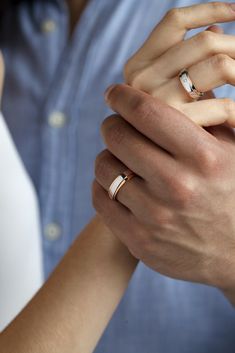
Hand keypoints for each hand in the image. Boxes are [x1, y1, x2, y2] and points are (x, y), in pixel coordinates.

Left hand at [93, 84, 234, 303]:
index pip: (146, 112)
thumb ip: (205, 117)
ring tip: (120, 157)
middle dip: (112, 124)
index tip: (114, 93)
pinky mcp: (140, 241)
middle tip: (117, 125)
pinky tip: (116, 181)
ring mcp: (155, 217)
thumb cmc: (234, 193)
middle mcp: (177, 186)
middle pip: (118, 137)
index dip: (122, 96)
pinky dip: (102, 185)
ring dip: (107, 155)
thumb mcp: (233, 150)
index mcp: (203, 157)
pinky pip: (101, 200)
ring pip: (104, 168)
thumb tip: (170, 85)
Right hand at [124, 1, 234, 126]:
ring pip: (218, 64)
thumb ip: (188, 61)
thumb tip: (219, 25)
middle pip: (204, 42)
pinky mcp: (177, 124)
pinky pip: (224, 103)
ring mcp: (158, 101)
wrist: (147, 170)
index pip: (174, 22)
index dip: (208, 9)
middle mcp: (142, 80)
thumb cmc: (162, 129)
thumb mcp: (171, 91)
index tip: (234, 12)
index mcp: (138, 67)